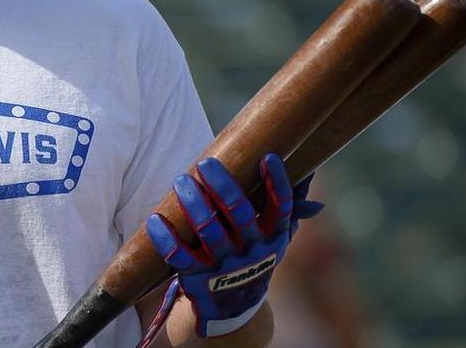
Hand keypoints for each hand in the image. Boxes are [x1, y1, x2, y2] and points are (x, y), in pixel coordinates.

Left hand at [143, 154, 322, 339]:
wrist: (234, 307)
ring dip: (193, 203)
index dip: (277, 183)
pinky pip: (178, 255)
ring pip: (208, 229)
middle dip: (223, 186)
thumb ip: (291, 205)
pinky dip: (165, 237)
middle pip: (239, 213)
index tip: (268, 157)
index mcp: (272, 237)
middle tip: (206, 163)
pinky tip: (156, 219)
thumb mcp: (276, 237)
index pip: (280, 207)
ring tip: (181, 181)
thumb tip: (310, 171)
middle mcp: (251, 250)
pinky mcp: (197, 276)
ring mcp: (224, 265)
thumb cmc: (254, 257)